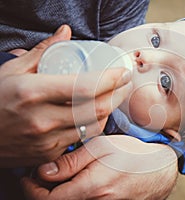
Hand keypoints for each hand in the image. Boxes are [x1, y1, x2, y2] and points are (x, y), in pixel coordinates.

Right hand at [0, 26, 132, 166]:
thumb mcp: (12, 70)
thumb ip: (43, 51)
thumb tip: (65, 32)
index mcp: (34, 93)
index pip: (86, 87)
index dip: (111, 79)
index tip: (123, 72)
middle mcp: (43, 119)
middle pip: (97, 109)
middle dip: (119, 94)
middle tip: (125, 83)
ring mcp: (47, 140)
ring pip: (94, 126)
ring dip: (109, 110)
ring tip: (114, 97)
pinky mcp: (49, 154)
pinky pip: (81, 139)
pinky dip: (93, 125)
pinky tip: (95, 114)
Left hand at [22, 135, 177, 199]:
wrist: (159, 169)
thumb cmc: (132, 153)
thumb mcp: (101, 147)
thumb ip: (71, 161)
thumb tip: (44, 172)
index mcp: (91, 188)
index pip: (47, 199)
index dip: (32, 189)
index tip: (29, 176)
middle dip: (43, 190)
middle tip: (42, 173)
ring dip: (59, 191)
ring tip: (61, 174)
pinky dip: (74, 194)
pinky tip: (78, 180)